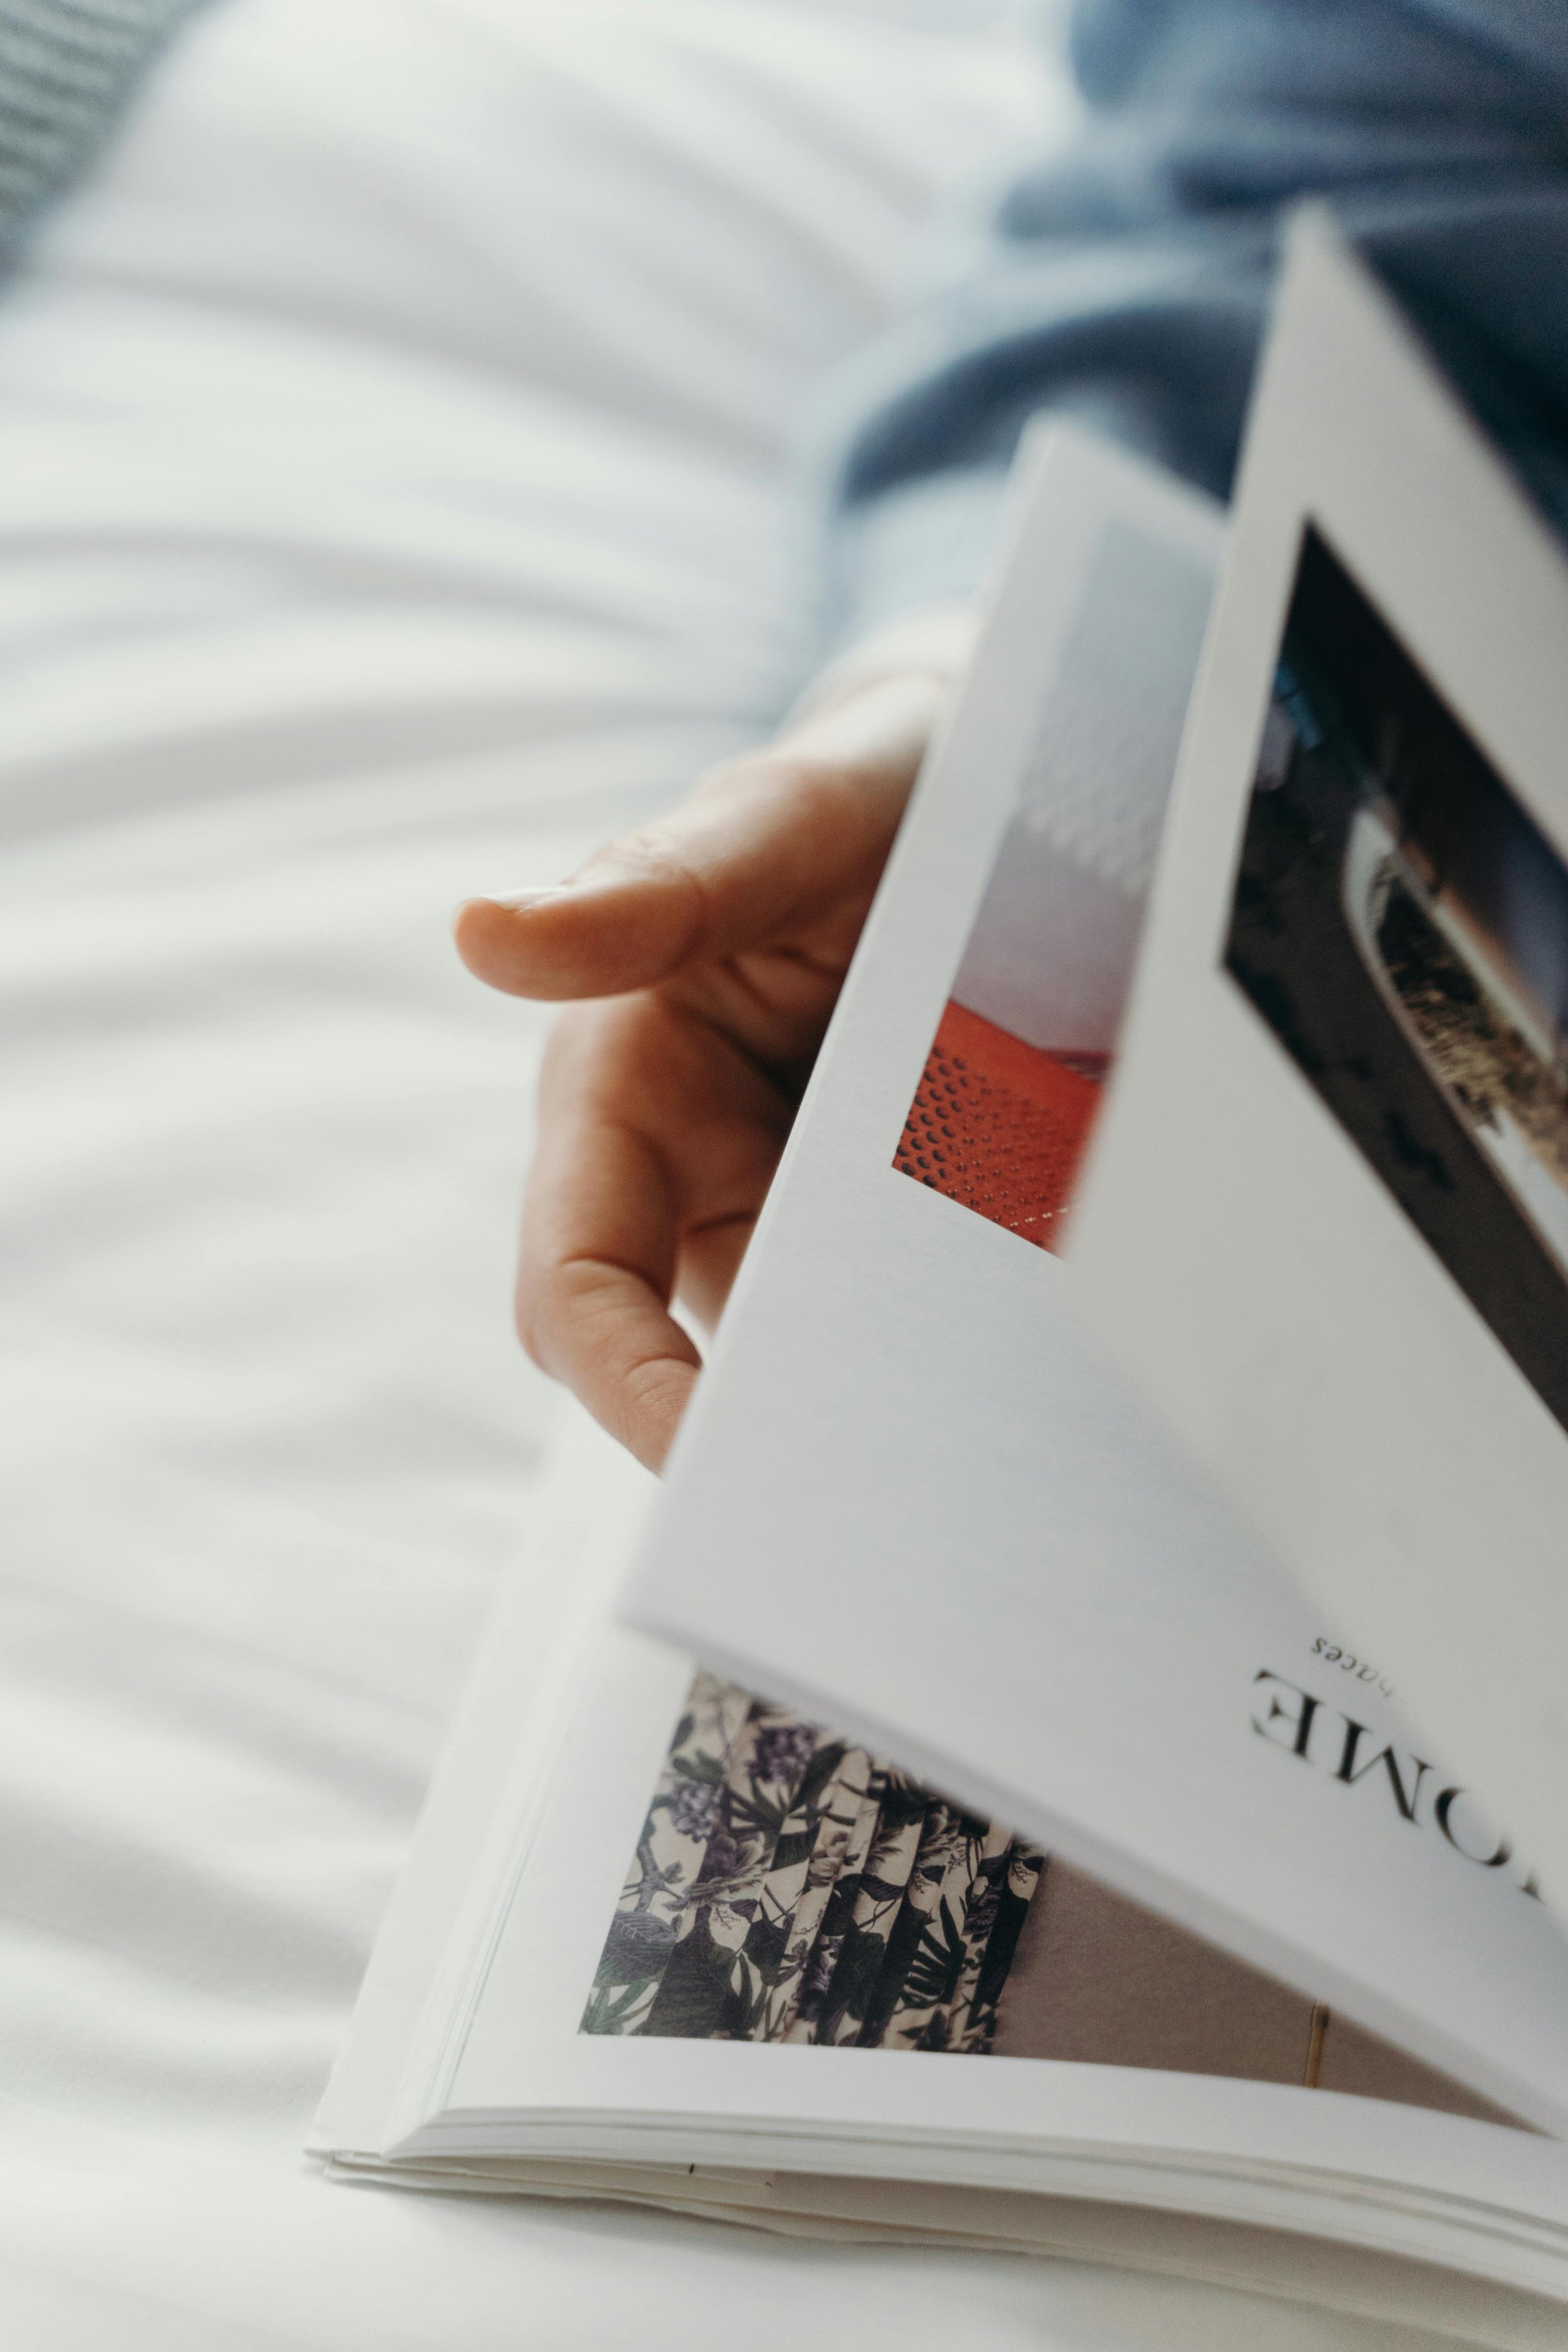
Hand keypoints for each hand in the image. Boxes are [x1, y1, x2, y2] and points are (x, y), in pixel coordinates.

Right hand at [454, 661, 956, 1469]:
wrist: (1009, 796)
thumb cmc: (867, 795)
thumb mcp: (786, 820)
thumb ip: (660, 885)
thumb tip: (478, 931)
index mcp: (624, 1089)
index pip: (581, 1282)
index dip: (625, 1384)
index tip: (711, 1464)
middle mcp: (695, 1172)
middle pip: (692, 1360)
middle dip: (772, 1433)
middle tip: (878, 1504)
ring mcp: (799, 1211)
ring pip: (821, 1358)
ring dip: (887, 1397)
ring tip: (988, 1424)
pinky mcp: (897, 1230)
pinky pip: (917, 1325)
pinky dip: (961, 1352)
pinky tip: (1039, 1367)